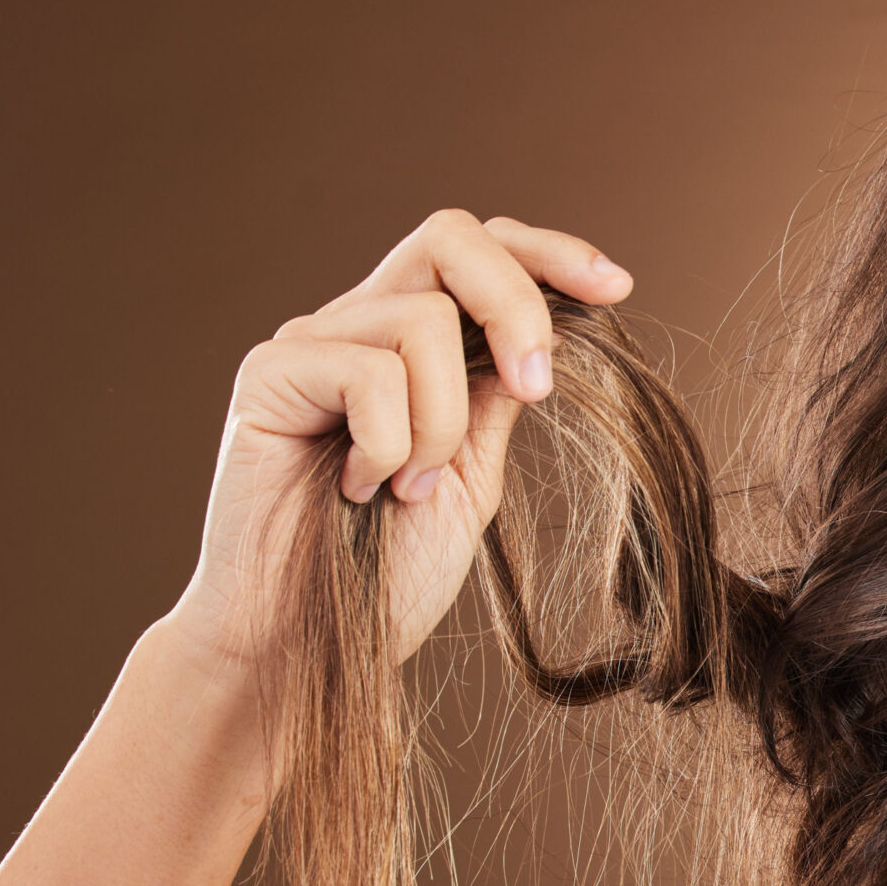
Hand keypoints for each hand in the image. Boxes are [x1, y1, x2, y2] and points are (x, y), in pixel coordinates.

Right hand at [163, 210, 634, 672]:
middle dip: (514, 304)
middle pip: (450, 238)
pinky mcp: (269, 375)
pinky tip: (356, 490)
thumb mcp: (471, 479)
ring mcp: (311, 344)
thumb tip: (547, 334)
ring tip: (407, 489)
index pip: (480, 252)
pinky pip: (369, 371)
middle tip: (534, 390)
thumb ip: (496, 401)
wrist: (301, 648)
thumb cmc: (384, 577)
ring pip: (423, 319)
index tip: (617, 289)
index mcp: (411, 347)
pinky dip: (387, 444)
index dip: (549, 254)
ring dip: (442, 422)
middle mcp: (358, 326)